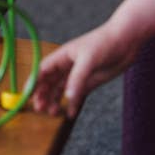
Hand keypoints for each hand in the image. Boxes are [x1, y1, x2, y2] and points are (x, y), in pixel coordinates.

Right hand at [32, 0, 154, 117]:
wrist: (127, 40)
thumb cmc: (105, 43)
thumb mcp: (89, 60)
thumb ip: (77, 79)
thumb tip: (67, 97)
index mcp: (63, 56)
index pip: (43, 70)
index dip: (34, 82)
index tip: (27, 95)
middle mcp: (68, 65)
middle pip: (49, 82)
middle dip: (42, 95)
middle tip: (39, 109)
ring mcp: (80, 73)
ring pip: (62, 89)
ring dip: (55, 100)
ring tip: (52, 113)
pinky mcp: (91, 81)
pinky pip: (78, 94)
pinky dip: (73, 104)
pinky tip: (70, 114)